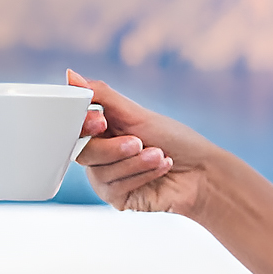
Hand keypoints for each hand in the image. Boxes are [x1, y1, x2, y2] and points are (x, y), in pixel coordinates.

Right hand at [69, 69, 219, 217]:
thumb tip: (71, 76)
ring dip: (136, 162)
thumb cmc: (174, 139)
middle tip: (139, 142)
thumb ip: (101, 96)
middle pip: (84, 153)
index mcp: (101, 132)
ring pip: (100, 172)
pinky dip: (141, 175)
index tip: (101, 121)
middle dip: (115, 148)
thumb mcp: (136, 113)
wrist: (201, 171)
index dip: (84, 126)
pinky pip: (114, 187)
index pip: (75, 128)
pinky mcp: (116, 197)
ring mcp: (105, 178)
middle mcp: (100, 155)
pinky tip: (160, 169)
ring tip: (159, 155)